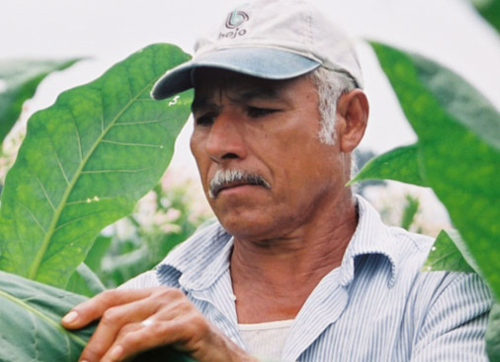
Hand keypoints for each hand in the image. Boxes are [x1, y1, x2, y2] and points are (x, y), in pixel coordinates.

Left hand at [62, 287, 255, 361]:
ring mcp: (179, 307)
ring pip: (128, 325)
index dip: (88, 307)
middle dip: (92, 341)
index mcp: (155, 295)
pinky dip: (126, 349)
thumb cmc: (185, 353)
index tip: (66, 323)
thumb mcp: (152, 340)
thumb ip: (130, 334)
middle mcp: (165, 295)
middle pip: (116, 311)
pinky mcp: (190, 324)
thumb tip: (93, 345)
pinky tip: (113, 361)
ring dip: (104, 351)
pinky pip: (149, 334)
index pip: (113, 295)